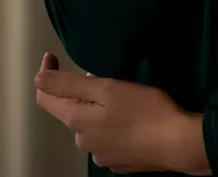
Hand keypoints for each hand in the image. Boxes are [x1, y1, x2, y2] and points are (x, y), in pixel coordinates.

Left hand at [34, 53, 211, 174]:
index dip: (45, 75)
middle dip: (81, 92)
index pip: (44, 98)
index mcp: (76, 120)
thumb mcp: (108, 89)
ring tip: (125, 97)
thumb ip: (70, 85)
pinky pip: (108, 139)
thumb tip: (39, 79)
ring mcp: (101, 154)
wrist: (178, 143)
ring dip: (98, 110)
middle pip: (71, 111)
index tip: (53, 57)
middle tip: (106, 76)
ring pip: (91, 126)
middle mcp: (83, 140)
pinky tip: (133, 119)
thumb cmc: (145, 111)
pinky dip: (113, 126)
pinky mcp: (120, 161)